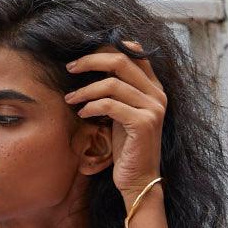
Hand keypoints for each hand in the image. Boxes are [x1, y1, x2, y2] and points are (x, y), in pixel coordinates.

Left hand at [63, 35, 167, 199]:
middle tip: (70, 67)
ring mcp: (153, 108)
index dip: (108, 48)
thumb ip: (118, 89)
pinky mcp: (143, 123)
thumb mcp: (122, 112)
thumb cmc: (127, 146)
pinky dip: (91, 106)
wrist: (139, 179)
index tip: (84, 56)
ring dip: (85, 89)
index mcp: (155, 88)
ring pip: (111, 84)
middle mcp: (158, 94)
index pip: (135, 53)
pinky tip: (82, 113)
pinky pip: (110, 105)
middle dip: (90, 60)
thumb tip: (94, 64)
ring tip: (70, 98)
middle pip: (121, 61)